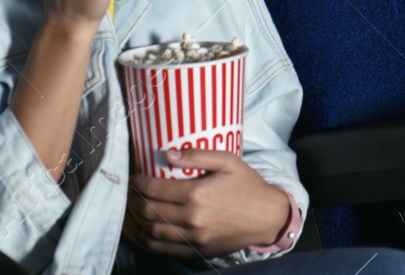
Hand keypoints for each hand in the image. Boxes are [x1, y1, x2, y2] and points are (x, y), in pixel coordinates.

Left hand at [127, 149, 293, 257]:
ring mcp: (194, 238)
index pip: (155, 189)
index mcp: (197, 194)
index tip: (136, 178)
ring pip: (153, 233)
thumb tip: (168, 154)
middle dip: (137, 201)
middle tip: (136, 194)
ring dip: (141, 222)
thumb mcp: (229, 162)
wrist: (267, 217)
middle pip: (150, 212)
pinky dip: (151, 242)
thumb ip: (198, 155)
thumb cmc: (248, 186)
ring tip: (139, 211)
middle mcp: (192, 218)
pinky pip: (165, 250)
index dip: (140, 183)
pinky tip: (148, 233)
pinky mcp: (198, 251)